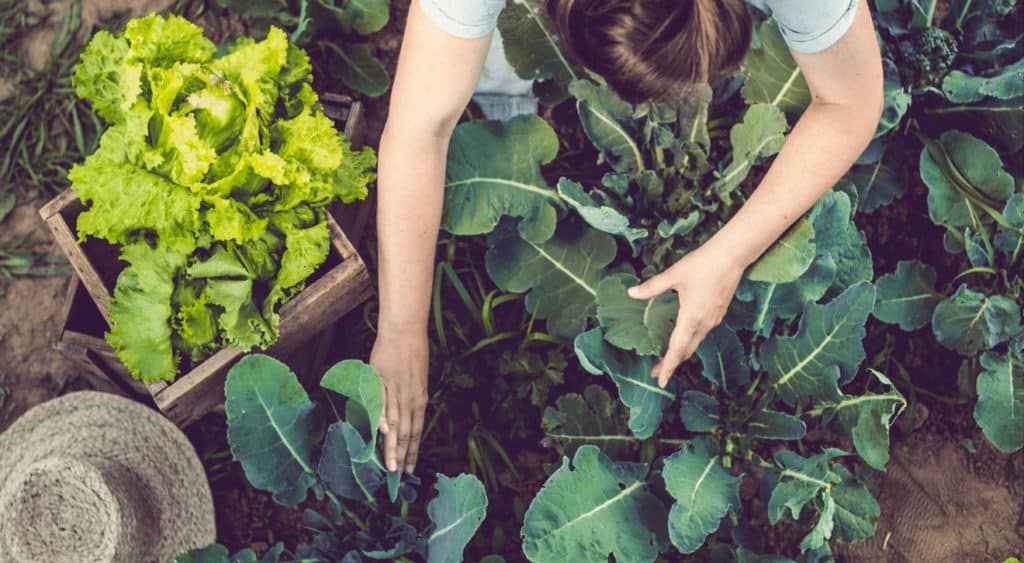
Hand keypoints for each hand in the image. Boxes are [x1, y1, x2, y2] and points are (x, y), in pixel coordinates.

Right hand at [370, 327, 428, 473]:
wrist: (404, 331)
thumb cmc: (412, 353)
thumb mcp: (418, 379)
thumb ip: (412, 398)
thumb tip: (407, 416)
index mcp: (420, 399)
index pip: (416, 432)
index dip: (413, 451)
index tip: (410, 469)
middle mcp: (410, 399)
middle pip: (406, 433)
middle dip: (402, 457)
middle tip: (398, 477)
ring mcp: (396, 391)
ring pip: (394, 424)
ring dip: (392, 447)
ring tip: (389, 467)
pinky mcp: (382, 381)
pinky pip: (381, 404)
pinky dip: (381, 419)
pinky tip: (381, 435)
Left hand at [627, 241, 745, 387]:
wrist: (733, 255)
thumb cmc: (702, 264)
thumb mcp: (674, 275)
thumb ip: (652, 287)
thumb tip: (631, 293)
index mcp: (691, 318)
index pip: (677, 349)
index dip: (668, 366)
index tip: (660, 381)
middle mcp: (704, 323)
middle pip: (687, 350)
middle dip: (672, 363)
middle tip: (657, 372)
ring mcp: (714, 319)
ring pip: (696, 342)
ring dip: (682, 352)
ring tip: (668, 358)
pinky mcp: (719, 312)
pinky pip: (703, 333)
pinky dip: (691, 341)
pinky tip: (684, 336)